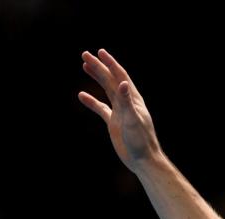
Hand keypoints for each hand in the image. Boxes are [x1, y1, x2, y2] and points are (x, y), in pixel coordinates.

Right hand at [78, 49, 162, 171]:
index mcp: (134, 100)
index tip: (99, 52)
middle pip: (111, 80)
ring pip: (106, 91)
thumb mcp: (132, 120)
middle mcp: (127, 103)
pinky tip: (82, 95)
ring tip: (85, 65)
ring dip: (97, 78)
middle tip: (85, 54)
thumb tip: (121, 82)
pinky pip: (101, 108)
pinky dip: (92, 101)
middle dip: (99, 67)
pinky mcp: (114, 123)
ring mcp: (120, 112)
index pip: (121, 76)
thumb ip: (126, 101)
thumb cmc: (141, 141)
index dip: (110, 64)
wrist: (143, 160)